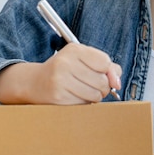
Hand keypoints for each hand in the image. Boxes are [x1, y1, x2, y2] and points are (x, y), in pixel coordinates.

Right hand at [0, 43, 121, 104]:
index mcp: (74, 50)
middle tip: (92, 85)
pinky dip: (83, 103)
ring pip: (95, 95)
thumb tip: (117, 82)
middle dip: (102, 87)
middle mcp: (66, 62)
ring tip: (83, 90)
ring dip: (93, 96)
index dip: (108, 72)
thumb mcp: (83, 59)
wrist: (35, 82)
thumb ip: (106, 66)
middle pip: (102, 81)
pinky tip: (73, 96)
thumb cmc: (65, 70)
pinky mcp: (58, 97)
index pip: (105, 62)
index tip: (102, 74)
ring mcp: (60, 80)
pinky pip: (84, 104)